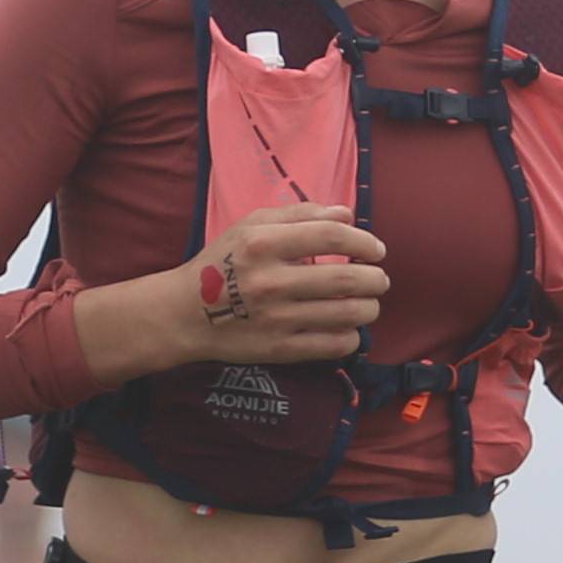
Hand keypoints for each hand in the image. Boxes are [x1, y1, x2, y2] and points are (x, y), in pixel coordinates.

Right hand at [89, 202, 387, 379]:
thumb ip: (299, 214)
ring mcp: (275, 318)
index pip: (331, 236)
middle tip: (379, 280)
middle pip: (347, 279)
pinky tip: (347, 328)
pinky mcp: (278, 349)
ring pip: (347, 314)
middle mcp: (270, 281)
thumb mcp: (250, 226)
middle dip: (375, 279)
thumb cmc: (222, 263)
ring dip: (369, 308)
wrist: (184, 314)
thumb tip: (348, 213)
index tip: (376, 249)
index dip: (364, 241)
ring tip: (368, 304)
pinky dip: (351, 336)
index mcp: (263, 243)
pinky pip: (333, 346)